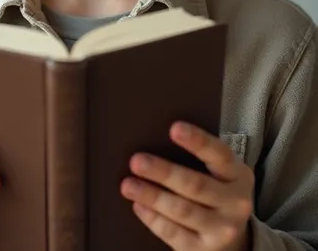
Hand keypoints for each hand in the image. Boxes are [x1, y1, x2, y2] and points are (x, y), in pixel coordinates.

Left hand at [121, 122, 253, 250]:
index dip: (198, 141)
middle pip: (196, 185)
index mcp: (238, 175)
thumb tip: (156, 138)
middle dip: (164, 172)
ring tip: (128, 185)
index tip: (174, 128)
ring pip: (183, 211)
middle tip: (136, 161)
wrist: (235, 239)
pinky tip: (139, 206)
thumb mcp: (220, 173)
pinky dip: (154, 220)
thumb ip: (200, 158)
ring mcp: (222, 230)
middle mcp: (235, 203)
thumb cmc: (218, 191)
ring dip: (152, 197)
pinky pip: (175, 234)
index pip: (219, 154)